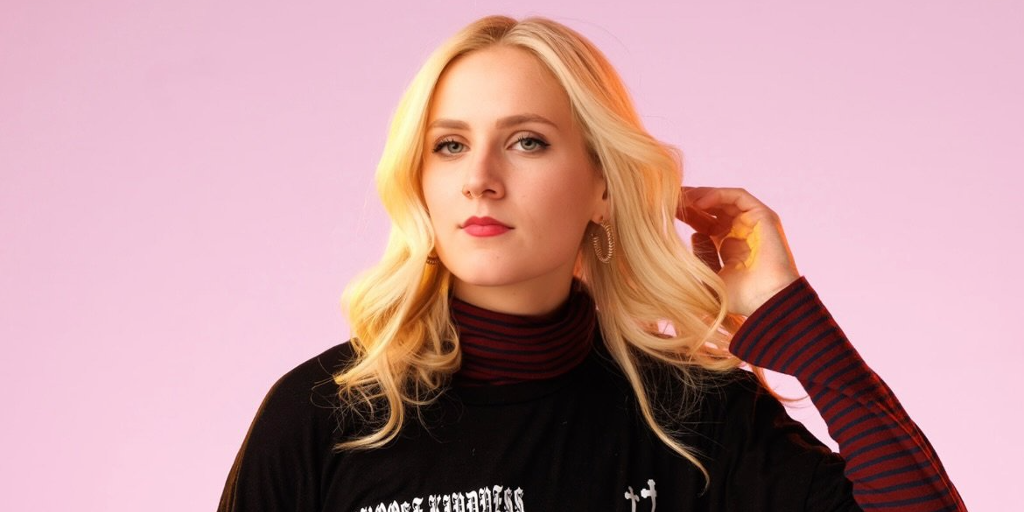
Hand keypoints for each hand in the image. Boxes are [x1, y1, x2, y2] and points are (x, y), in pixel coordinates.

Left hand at [677, 186, 800, 316]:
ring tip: (682, 198)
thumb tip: (694, 235)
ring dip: (701, 196)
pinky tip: (699, 202)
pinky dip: (718, 195)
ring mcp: (753, 223)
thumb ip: (701, 255)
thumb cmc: (741, 297)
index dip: (687, 216)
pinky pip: (738, 197)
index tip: (666, 212)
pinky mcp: (763, 216)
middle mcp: (742, 232)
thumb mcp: (710, 276)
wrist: (767, 301)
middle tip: (670, 199)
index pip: (705, 223)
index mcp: (729, 245)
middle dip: (691, 203)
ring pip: (724, 199)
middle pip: (713, 209)